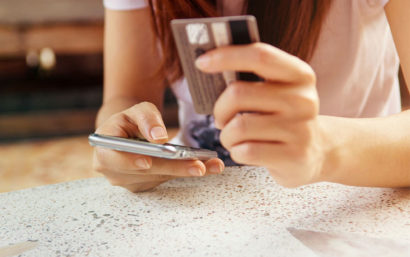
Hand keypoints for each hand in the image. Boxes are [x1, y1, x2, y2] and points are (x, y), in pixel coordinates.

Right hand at [93, 102, 223, 191]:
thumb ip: (146, 118)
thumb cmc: (130, 121)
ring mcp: (130, 182)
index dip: (129, 162)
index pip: (113, 159)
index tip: (148, 162)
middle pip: (146, 172)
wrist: (127, 134)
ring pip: (161, 177)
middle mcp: (115, 172)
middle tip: (198, 166)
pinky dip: (187, 172)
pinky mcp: (146, 185)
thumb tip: (159, 137)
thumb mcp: (136, 111)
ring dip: (187, 171)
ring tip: (213, 165)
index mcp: (105, 151)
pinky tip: (210, 167)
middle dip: (173, 168)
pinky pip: (168, 179)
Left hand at [196, 43, 325, 186]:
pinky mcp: (293, 156)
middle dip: (219, 108)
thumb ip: (252, 78)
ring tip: (233, 137)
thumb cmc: (285, 117)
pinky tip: (243, 151)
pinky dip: (235, 152)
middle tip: (220, 118)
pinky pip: (246, 151)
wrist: (317, 152)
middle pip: (239, 93)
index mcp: (300, 75)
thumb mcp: (279, 91)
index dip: (226, 56)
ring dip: (226, 135)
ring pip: (238, 127)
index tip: (202, 62)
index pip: (260, 56)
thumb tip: (210, 65)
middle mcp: (303, 99)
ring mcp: (300, 129)